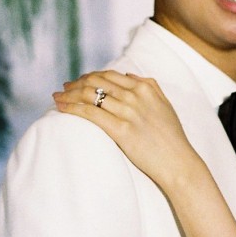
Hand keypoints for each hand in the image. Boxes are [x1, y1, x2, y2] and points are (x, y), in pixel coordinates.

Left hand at [53, 70, 199, 190]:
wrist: (178, 162)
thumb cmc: (172, 138)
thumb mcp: (165, 104)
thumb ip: (150, 85)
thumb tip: (129, 74)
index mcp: (145, 87)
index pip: (110, 75)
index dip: (90, 76)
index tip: (78, 81)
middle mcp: (135, 95)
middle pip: (97, 82)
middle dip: (76, 83)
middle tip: (64, 88)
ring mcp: (128, 111)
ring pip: (90, 95)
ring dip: (69, 94)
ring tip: (57, 97)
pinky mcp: (121, 129)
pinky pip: (90, 113)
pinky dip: (72, 107)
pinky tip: (61, 107)